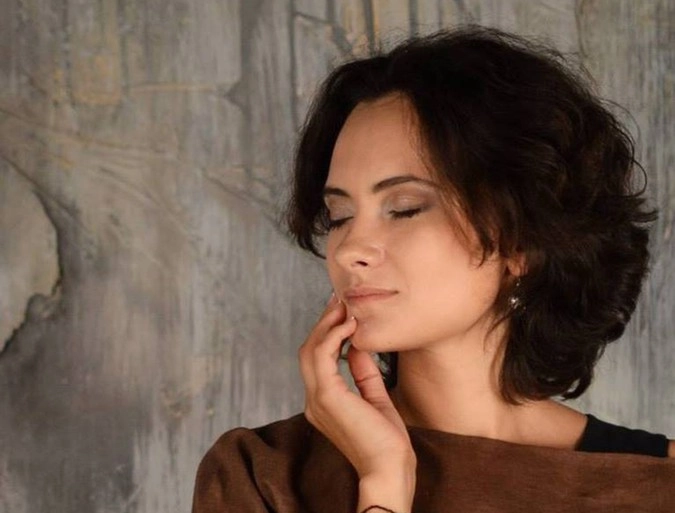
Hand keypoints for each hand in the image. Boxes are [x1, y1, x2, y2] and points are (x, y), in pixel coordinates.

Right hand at [298, 293, 416, 496]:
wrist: (390, 468)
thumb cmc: (387, 442)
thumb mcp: (375, 397)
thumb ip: (363, 372)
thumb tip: (355, 346)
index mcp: (323, 403)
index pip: (316, 360)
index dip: (327, 333)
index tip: (342, 312)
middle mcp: (314, 400)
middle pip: (308, 350)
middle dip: (324, 322)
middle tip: (339, 300)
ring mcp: (317, 399)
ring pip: (310, 350)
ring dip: (326, 324)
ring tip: (344, 306)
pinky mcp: (326, 397)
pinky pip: (321, 357)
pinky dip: (332, 336)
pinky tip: (349, 325)